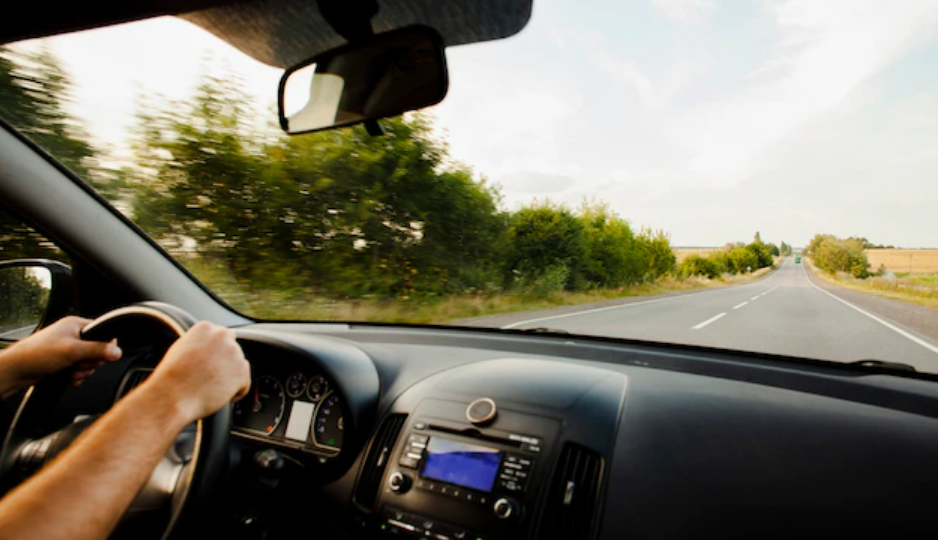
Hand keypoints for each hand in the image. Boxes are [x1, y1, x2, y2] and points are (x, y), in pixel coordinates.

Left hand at [0, 316, 122, 395]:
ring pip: (90, 362)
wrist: (18, 370)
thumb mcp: (72, 350)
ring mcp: (69, 349)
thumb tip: (117, 351)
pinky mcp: (65, 362)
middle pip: (98, 351)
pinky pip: (81, 370)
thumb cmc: (37, 354)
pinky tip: (69, 377)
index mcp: (76, 325)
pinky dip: (78, 376)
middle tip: (80, 365)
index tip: (99, 356)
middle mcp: (74, 335)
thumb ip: (97, 350)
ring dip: (84, 371)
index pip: (104, 333)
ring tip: (72, 372)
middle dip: (91, 362)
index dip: (105, 347)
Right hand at [142, 321, 249, 424]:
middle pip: (231, 351)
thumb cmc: (172, 377)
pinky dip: (235, 392)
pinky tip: (218, 396)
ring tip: (210, 387)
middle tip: (209, 377)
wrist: (173, 396)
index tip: (208, 364)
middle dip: (224, 364)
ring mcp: (234, 352)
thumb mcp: (181, 349)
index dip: (215, 354)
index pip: (220, 337)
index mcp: (206, 328)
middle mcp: (223, 336)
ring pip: (238, 367)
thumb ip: (199, 343)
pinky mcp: (242, 371)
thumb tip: (209, 347)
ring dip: (229, 377)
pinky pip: (244, 384)